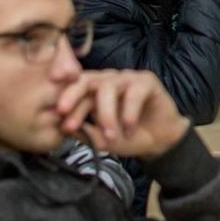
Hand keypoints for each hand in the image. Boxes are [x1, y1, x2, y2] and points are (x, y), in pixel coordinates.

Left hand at [57, 69, 189, 158]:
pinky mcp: (147, 81)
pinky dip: (129, 114)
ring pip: (108, 87)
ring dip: (106, 114)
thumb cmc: (128, 137)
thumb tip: (64, 127)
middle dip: (73, 94)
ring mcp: (127, 78)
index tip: (60, 120)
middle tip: (64, 111)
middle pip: (86, 79)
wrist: (159, 141)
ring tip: (110, 136)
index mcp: (93, 91)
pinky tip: (129, 129)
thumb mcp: (102, 140)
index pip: (74, 90)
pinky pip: (133, 93)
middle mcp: (108, 80)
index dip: (65, 102)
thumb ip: (85, 132)